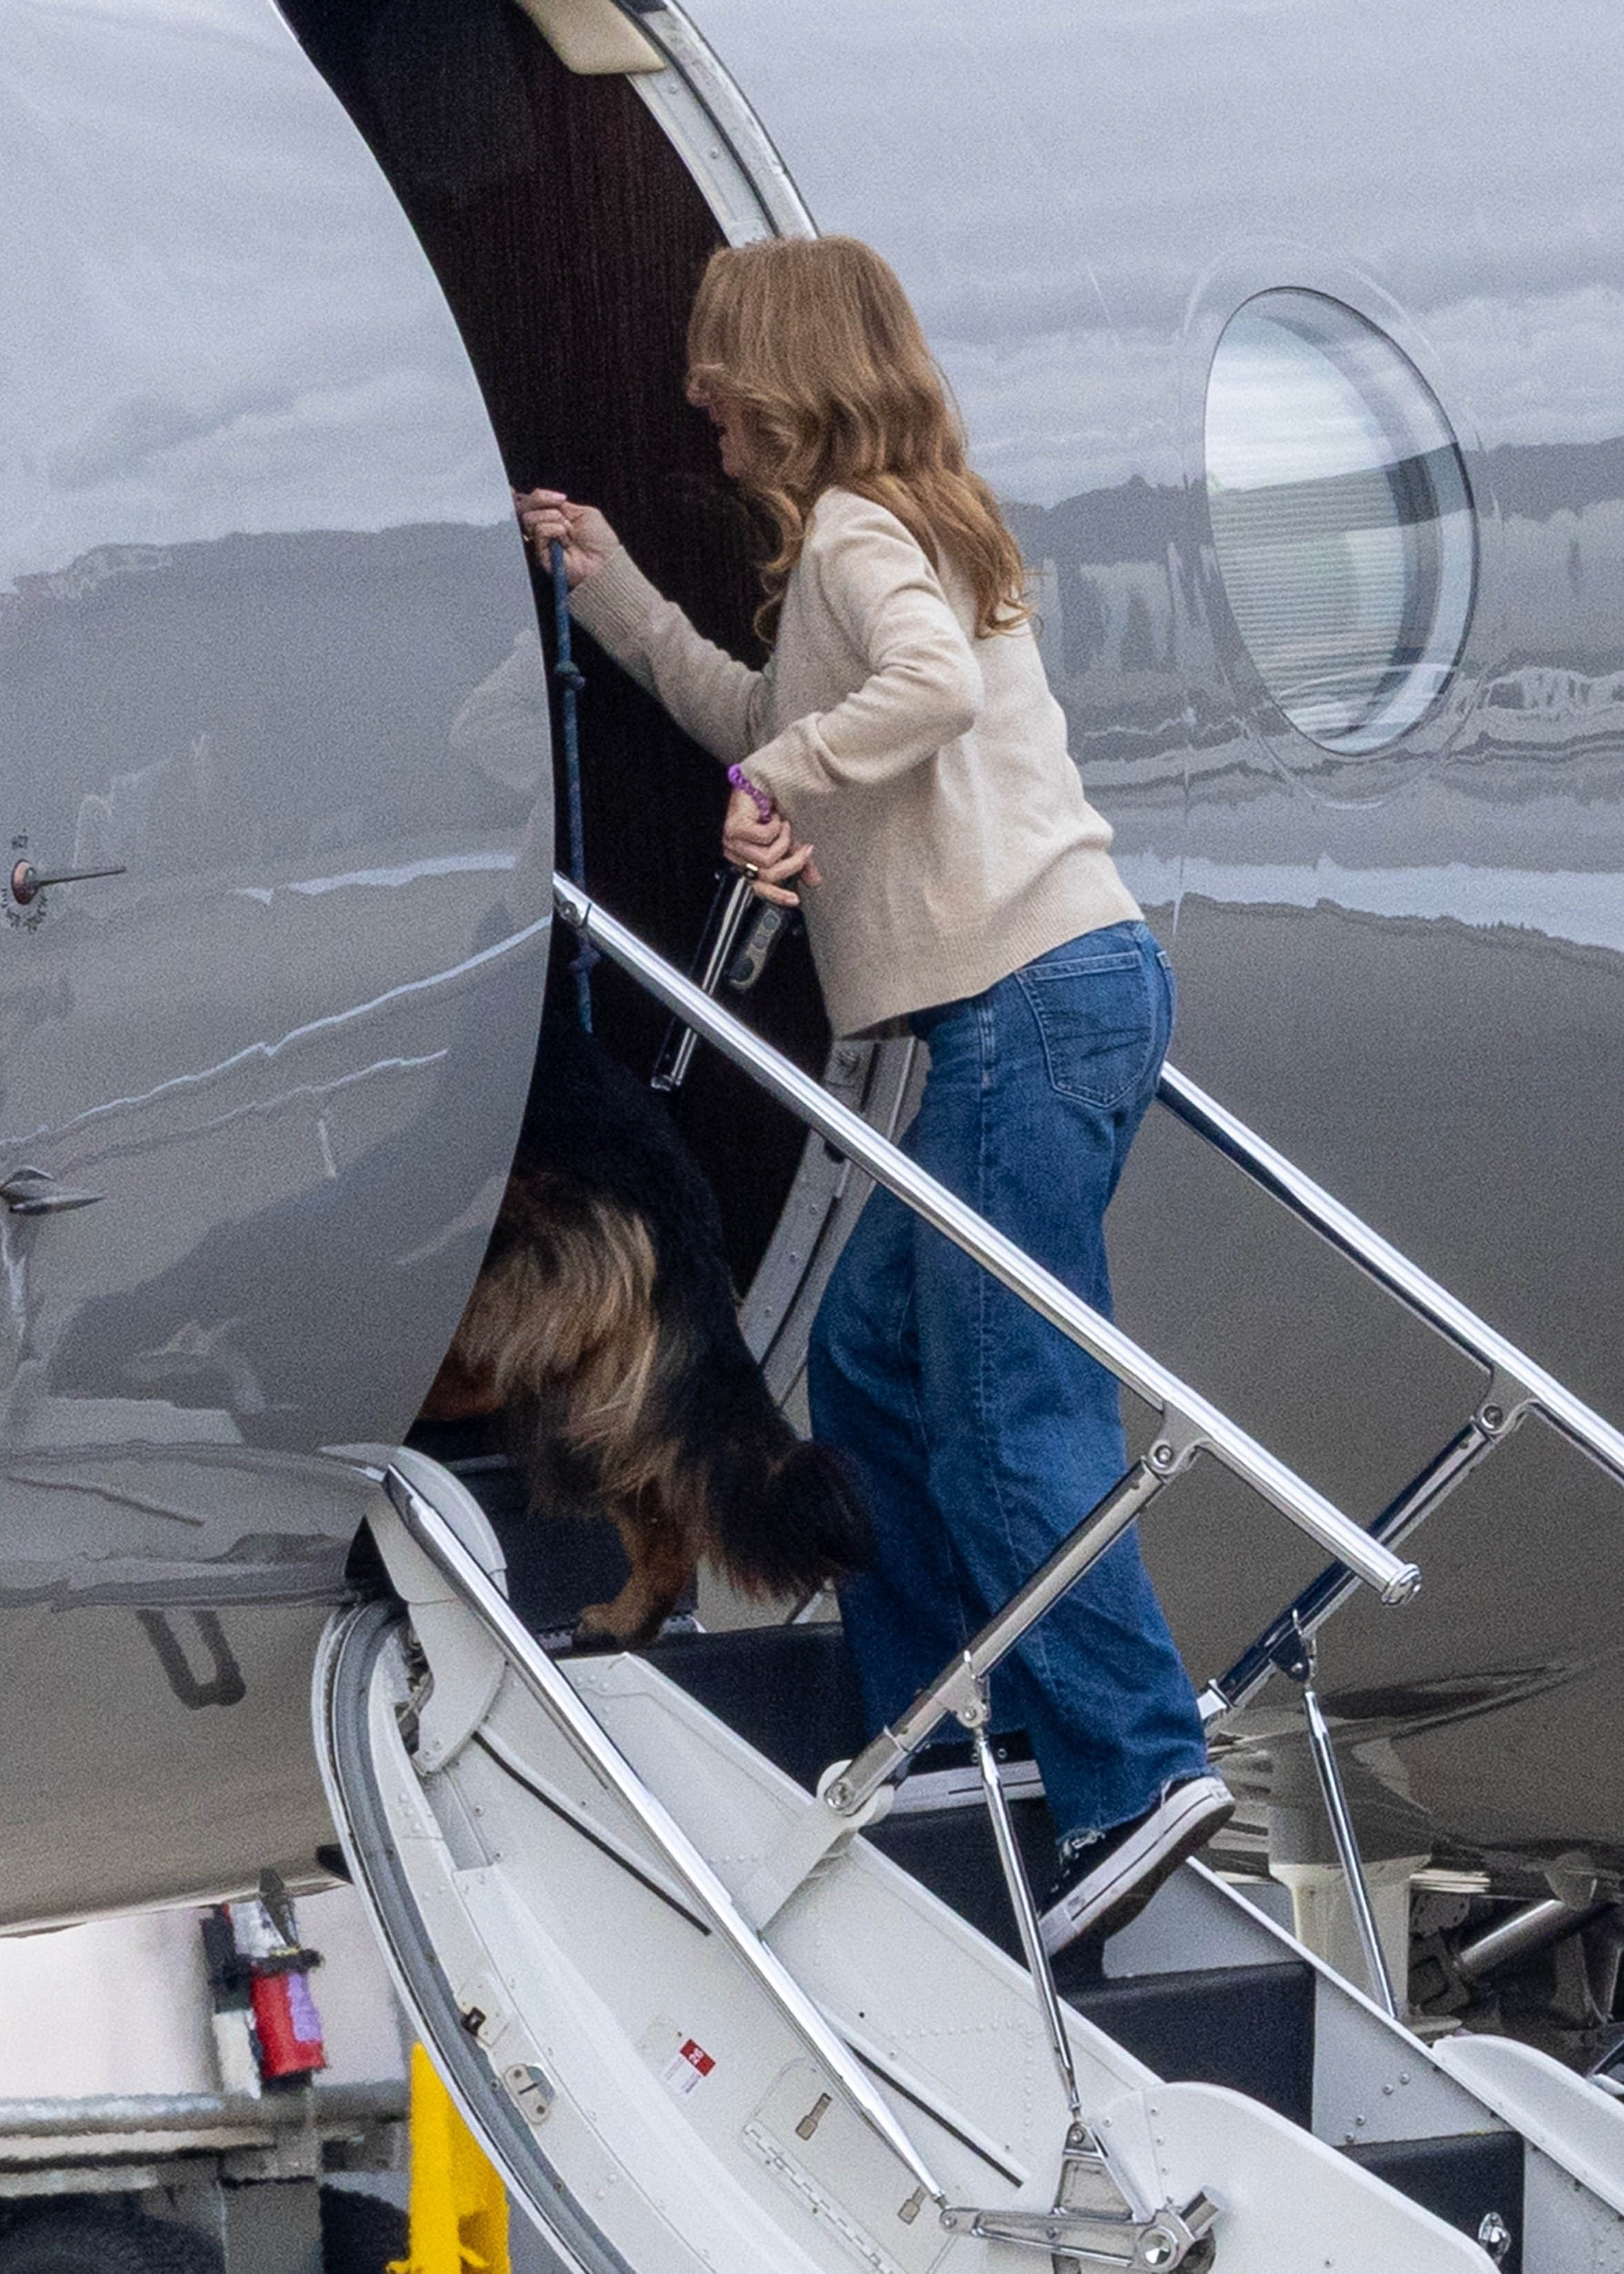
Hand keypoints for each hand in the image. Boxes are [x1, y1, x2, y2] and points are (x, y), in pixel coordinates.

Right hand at [512, 490, 618, 586]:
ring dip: (552, 517)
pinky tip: (564, 538)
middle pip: (525, 507)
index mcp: (554, 518)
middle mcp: (544, 529)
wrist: (604, 562)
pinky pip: (539, 531)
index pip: (534, 502)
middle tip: (559, 505)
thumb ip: (563, 505)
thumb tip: (547, 498)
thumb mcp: (584, 513)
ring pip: (529, 518)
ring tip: (567, 529)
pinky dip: (554, 529)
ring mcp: (541, 542)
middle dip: (541, 500)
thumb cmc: (600, 542)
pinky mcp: (540, 554)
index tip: (561, 498)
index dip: (541, 496)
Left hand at [722, 784, 821, 906]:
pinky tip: (776, 818)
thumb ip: (800, 862)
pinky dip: (776, 827)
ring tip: (786, 827)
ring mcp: (733, 843)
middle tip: (806, 851)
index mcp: (745, 862)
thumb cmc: (771, 810)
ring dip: (784, 842)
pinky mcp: (734, 828)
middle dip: (792, 864)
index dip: (777, 895)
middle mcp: (736, 855)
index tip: (795, 900)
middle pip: (767, 876)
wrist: (760, 782)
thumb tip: (815, 881)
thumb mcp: (789, 842)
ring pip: (767, 859)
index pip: (758, 888)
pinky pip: (763, 838)